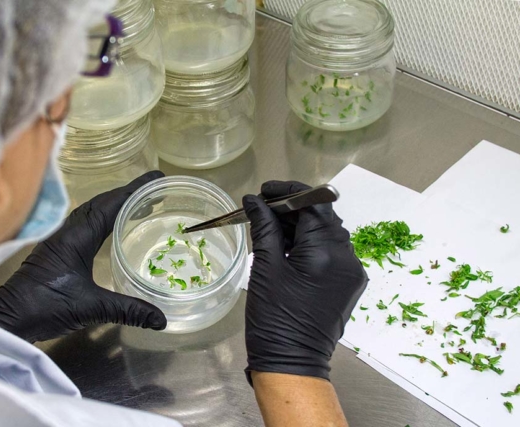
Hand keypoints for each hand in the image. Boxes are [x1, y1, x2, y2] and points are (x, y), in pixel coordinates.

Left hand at [0, 171, 166, 342]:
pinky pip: (84, 225)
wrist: (6, 319)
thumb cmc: (44, 307)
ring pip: (91, 213)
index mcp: (76, 238)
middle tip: (154, 191)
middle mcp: (67, 233)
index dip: (134, 191)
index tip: (156, 180)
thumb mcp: (91, 308)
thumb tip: (162, 319)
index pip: (110, 205)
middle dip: (127, 194)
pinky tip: (112, 229)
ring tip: (138, 205)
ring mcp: (59, 241)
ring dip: (114, 205)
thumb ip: (128, 310)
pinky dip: (102, 219)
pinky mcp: (56, 252)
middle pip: (101, 203)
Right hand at [242, 180, 367, 381]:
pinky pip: (332, 251)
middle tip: (263, 210)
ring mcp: (352, 271)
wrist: (292, 362)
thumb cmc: (273, 318)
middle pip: (322, 216)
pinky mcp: (350, 283)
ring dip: (302, 225)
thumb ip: (265, 228)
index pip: (313, 203)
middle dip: (292, 209)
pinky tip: (288, 247)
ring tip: (272, 229)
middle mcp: (347, 258)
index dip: (287, 192)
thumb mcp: (265, 268)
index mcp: (326, 252)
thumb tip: (255, 201)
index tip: (265, 191)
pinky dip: (311, 243)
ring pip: (328, 232)